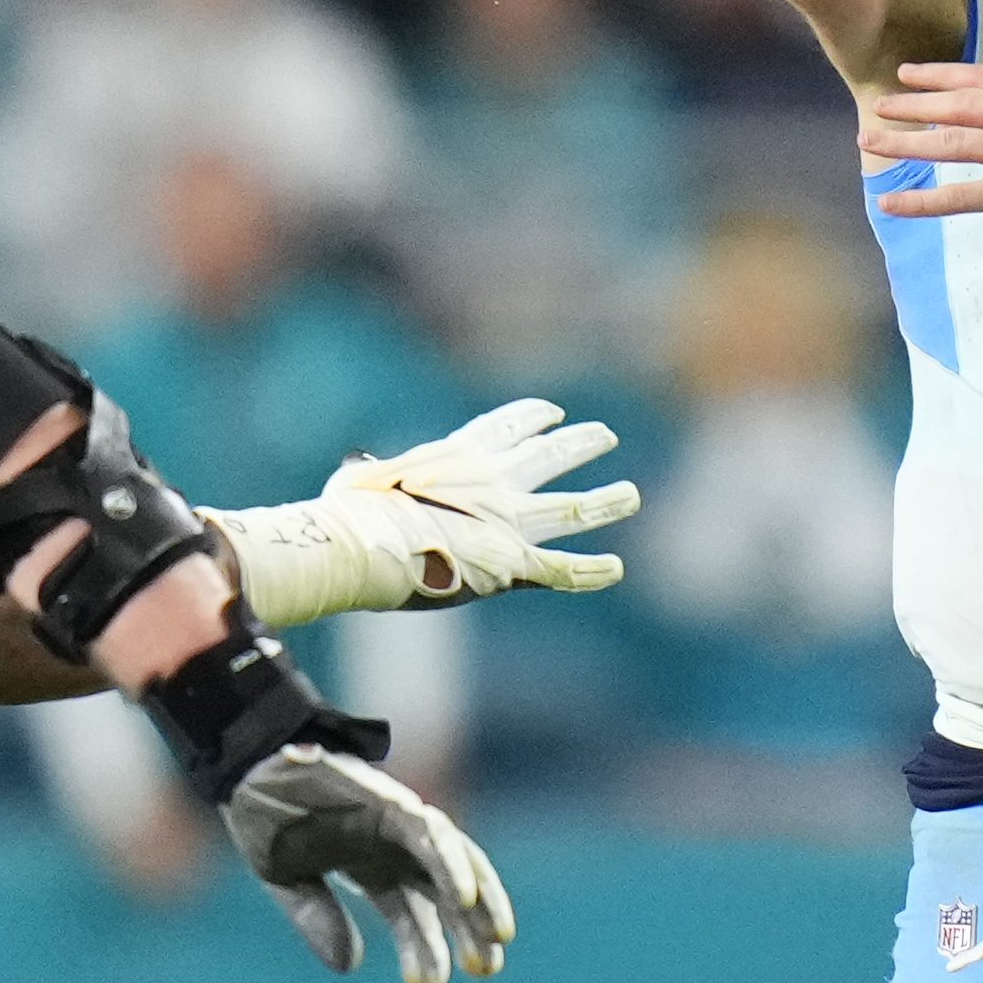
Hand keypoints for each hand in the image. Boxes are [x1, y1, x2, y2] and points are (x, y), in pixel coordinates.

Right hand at [223, 399, 639, 628]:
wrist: (366, 544)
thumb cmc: (352, 514)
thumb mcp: (361, 483)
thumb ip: (372, 476)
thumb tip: (357, 474)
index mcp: (457, 458)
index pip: (504, 428)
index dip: (530, 417)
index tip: (552, 412)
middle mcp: (493, 483)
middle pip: (549, 456)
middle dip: (578, 444)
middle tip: (602, 435)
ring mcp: (510, 523)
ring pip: (572, 509)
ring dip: (604, 502)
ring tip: (630, 495)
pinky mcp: (514, 564)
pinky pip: (563, 570)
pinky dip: (591, 570)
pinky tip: (616, 568)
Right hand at [223, 743, 516, 982]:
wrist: (244, 763)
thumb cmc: (263, 815)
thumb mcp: (288, 880)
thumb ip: (318, 919)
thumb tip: (350, 966)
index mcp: (370, 864)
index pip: (411, 912)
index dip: (425, 947)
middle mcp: (393, 844)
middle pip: (444, 891)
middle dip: (468, 929)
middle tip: (487, 969)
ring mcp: (397, 819)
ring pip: (454, 861)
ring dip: (479, 898)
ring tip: (498, 936)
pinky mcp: (392, 799)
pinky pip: (431, 834)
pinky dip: (453, 863)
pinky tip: (465, 897)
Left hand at [859, 63, 982, 281]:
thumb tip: (969, 114)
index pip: (982, 78)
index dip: (940, 75)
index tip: (907, 76)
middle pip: (960, 104)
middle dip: (913, 105)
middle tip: (879, 107)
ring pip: (950, 143)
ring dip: (904, 143)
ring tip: (872, 142)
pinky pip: (955, 194)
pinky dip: (919, 200)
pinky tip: (893, 203)